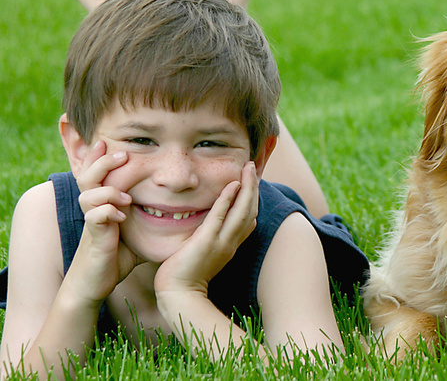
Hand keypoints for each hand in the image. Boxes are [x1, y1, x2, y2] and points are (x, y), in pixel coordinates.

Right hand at [64, 141, 142, 305]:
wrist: (95, 282)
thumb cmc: (118, 255)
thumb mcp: (137, 232)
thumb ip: (150, 218)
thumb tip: (180, 210)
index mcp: (103, 203)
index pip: (98, 173)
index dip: (100, 156)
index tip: (110, 141)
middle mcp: (94, 208)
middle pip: (87, 175)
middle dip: (102, 161)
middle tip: (123, 153)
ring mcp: (92, 222)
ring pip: (88, 193)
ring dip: (108, 191)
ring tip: (127, 197)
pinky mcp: (94, 237)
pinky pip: (94, 217)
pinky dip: (107, 212)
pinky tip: (121, 216)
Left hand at [154, 161, 258, 298]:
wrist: (177, 295)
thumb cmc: (184, 277)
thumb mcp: (202, 255)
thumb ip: (207, 239)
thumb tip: (205, 227)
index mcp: (230, 245)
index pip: (249, 219)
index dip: (253, 199)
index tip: (251, 182)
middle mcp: (231, 243)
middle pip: (250, 211)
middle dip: (253, 187)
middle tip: (252, 167)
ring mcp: (221, 242)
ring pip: (243, 211)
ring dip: (248, 187)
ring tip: (248, 168)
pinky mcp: (207, 242)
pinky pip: (221, 216)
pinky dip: (229, 199)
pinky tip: (233, 184)